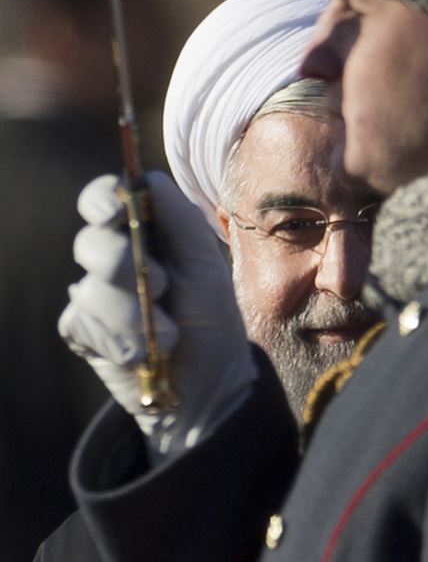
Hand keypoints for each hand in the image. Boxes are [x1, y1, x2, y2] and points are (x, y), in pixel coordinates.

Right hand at [59, 171, 256, 458]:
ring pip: (91, 287)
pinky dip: (121, 339)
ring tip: (167, 335)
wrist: (206, 385)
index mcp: (144, 232)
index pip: (105, 198)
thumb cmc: (211, 318)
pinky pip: (85, 322)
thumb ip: (181, 220)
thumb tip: (148, 176)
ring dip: (134, 314)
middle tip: (162, 287)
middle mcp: (114, 256)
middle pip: (92, 240)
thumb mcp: (206, 265)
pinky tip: (144, 354)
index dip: (102, 199)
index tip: (116, 212)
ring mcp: (95, 294)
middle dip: (127, 265)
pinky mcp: (84, 329)